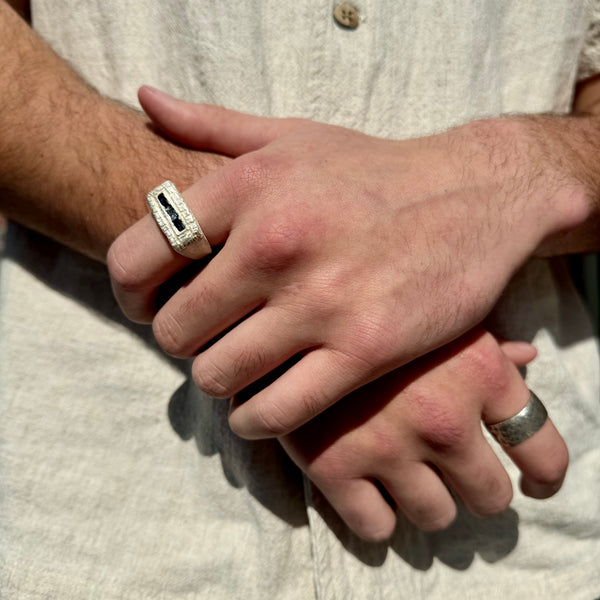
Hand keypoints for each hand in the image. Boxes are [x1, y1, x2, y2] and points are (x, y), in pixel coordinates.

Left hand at [108, 87, 589, 436]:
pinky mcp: (363, 349)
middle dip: (181, 341)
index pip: (134, 260)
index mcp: (247, 188)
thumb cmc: (371, 171)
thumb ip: (211, 123)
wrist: (473, 197)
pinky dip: (256, 420)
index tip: (150, 306)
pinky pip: (275, 411)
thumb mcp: (291, 134)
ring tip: (238, 367)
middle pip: (173, 330)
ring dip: (218, 381)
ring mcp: (320, 301)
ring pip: (216, 376)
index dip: (129, 295)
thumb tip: (143, 97)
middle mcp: (276, 243)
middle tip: (206, 337)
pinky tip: (262, 406)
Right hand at [279, 329, 567, 540]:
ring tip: (404, 471)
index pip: (543, 451)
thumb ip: (486, 344)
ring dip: (425, 499)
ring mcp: (387, 447)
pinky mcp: (333, 467)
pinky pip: (376, 527)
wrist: (290, 301)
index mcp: (480, 371)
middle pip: (490, 496)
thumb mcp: (435, 312)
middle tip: (452, 470)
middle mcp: (443, 417)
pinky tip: (367, 485)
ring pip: (435, 516)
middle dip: (474, 486)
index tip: (534, 483)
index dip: (545, 475)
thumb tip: (527, 359)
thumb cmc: (373, 300)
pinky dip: (376, 514)